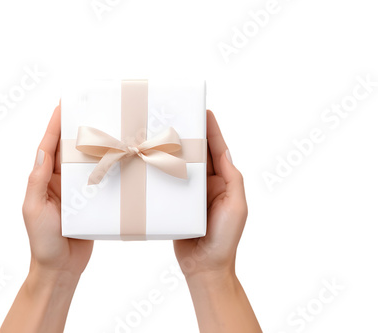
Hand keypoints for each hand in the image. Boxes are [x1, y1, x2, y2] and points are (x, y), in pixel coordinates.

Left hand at [1, 104, 93, 332]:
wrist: (61, 268)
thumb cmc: (42, 241)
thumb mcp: (34, 209)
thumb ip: (38, 182)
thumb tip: (42, 153)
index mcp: (43, 180)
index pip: (48, 147)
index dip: (55, 125)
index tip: (63, 105)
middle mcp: (59, 182)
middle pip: (68, 150)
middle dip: (76, 129)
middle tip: (90, 110)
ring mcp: (76, 192)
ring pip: (85, 163)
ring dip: (93, 146)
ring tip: (106, 127)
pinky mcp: (90, 202)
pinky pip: (98, 181)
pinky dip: (105, 168)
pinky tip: (116, 158)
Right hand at [174, 110, 246, 277]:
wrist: (205, 267)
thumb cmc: (225, 239)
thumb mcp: (236, 207)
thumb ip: (232, 179)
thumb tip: (223, 151)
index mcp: (222, 182)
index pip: (217, 151)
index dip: (211, 130)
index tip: (203, 111)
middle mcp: (205, 185)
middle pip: (197, 155)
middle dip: (189, 135)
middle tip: (176, 116)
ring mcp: (189, 195)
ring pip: (180, 167)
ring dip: (173, 152)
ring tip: (161, 133)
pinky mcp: (175, 205)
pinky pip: (168, 184)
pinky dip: (161, 172)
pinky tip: (151, 162)